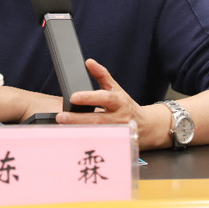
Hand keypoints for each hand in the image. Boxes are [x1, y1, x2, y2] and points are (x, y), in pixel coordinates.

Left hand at [54, 58, 171, 150]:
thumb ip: (102, 75)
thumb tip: (89, 62)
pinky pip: (99, 144)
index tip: (73, 97)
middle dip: (78, 119)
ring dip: (80, 132)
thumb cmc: (127, 106)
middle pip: (98, 120)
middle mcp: (120, 118)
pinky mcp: (116, 145)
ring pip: (97, 134)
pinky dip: (86, 142)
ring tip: (63, 128)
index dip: (89, 98)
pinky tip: (73, 139)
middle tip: (61, 117)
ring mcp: (118, 134)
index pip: (105, 98)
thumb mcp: (117, 89)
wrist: (146, 127)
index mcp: (120, 102)